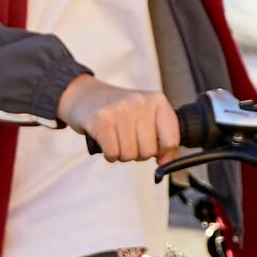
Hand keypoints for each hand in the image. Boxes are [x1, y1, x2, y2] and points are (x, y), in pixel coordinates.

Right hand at [60, 77, 179, 162]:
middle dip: (138, 153)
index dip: (161, 151)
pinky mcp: (101, 120)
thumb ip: (162, 138)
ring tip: (116, 139)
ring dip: (122, 154)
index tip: (152, 146)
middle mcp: (140, 102)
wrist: (85, 95)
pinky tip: (106, 142)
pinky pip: (112, 154)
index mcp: (157, 101)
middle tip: (128, 140)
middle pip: (149, 151)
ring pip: (130, 155)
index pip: (171, 140)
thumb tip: (166, 162)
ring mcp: (120, 110)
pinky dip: (109, 155)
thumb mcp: (146, 117)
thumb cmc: (119, 110)